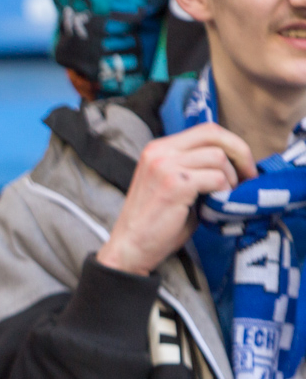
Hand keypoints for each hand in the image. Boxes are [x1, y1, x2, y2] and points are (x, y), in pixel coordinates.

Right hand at [97, 122, 256, 275]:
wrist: (130, 248)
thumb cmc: (154, 222)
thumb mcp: (172, 184)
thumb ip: (194, 168)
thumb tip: (232, 163)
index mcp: (157, 149)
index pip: (206, 130)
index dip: (232, 144)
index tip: (242, 165)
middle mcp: (159, 152)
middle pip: (214, 134)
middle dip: (240, 153)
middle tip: (247, 176)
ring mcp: (165, 166)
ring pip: (218, 157)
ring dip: (230, 178)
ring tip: (224, 196)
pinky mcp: (175, 185)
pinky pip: (216, 178)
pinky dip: (224, 191)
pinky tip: (217, 203)